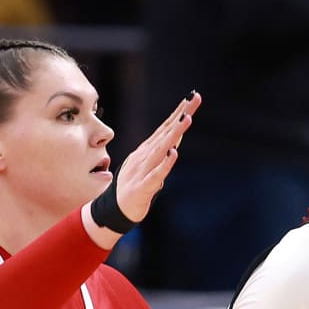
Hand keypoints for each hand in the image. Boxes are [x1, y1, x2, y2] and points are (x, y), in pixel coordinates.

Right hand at [114, 90, 202, 221]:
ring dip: (175, 133)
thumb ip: (160, 157)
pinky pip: (156, 174)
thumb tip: (173, 146)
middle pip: (166, 132)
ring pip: (162, 148)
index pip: (166, 128)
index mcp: (147, 151)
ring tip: (187, 118)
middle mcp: (145, 156)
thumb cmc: (134, 187)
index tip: (192, 98)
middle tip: (195, 98)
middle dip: (181, 115)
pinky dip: (165, 164)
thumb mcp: (148, 167)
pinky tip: (173, 154)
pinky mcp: (144, 186)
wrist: (113, 210)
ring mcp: (144, 170)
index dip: (178, 113)